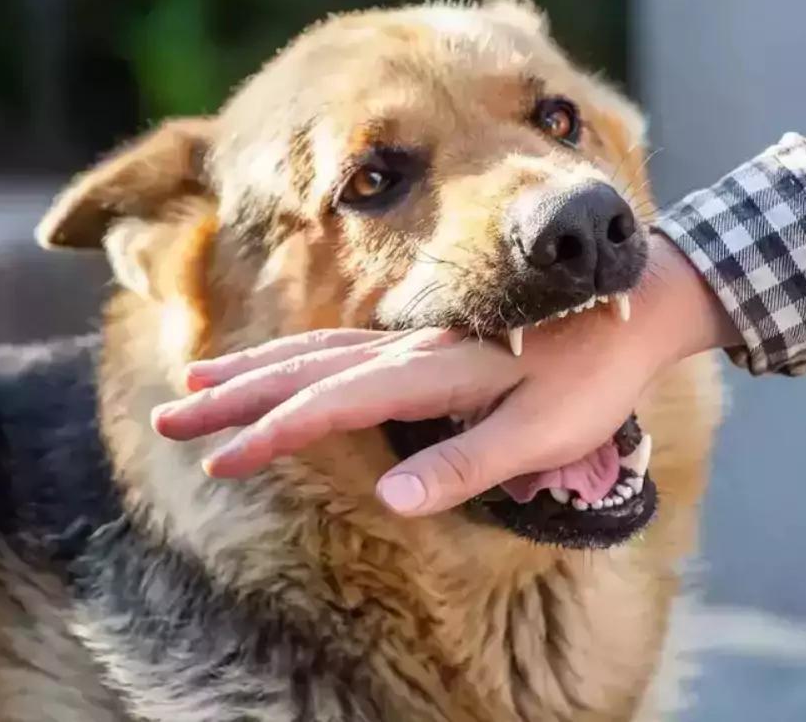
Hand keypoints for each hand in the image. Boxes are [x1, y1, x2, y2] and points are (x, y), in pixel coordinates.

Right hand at [150, 233, 738, 515]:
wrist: (634, 306)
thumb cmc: (593, 379)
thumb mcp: (543, 433)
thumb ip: (468, 464)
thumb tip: (393, 499)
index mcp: (436, 372)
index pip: (337, 405)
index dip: (276, 433)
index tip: (222, 459)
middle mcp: (414, 349)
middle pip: (307, 369)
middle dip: (236, 396)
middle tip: (171, 415)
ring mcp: (418, 340)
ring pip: (318, 350)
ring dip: (255, 368)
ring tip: (199, 380)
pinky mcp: (428, 342)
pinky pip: (344, 345)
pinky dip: (298, 355)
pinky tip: (282, 364)